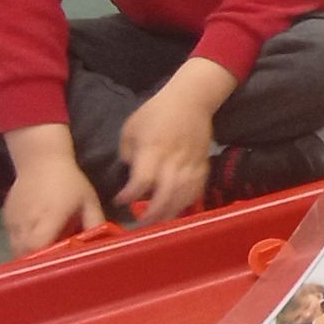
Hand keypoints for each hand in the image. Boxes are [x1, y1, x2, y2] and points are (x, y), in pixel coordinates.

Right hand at [3, 155, 103, 256]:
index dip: (46, 260)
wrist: (41, 160)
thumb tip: (102, 246)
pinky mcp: (6, 217)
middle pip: (24, 254)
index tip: (57, 262)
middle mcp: (27, 221)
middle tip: (52, 260)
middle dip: (37, 261)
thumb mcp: (89, 201)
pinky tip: (35, 235)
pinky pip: (12, 238)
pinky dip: (21, 242)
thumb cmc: (69, 181)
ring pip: (15, 248)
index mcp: (48, 218)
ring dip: (29, 253)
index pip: (38, 248)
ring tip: (44, 248)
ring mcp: (13, 220)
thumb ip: (95, 223)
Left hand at [116, 59, 235, 222]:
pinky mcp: (203, 165)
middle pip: (165, 195)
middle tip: (141, 223)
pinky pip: (197, 190)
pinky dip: (187, 202)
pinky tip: (177, 209)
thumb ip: (127, 153)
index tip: (120, 200)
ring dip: (170, 212)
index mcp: (153, 149)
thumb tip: (129, 173)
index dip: (130, 195)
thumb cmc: (156, 112)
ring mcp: (191, 164)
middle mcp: (173, 160)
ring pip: (183, 196)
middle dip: (152, 213)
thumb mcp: (131, 127)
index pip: (142, 180)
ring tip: (158, 222)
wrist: (191, 100)